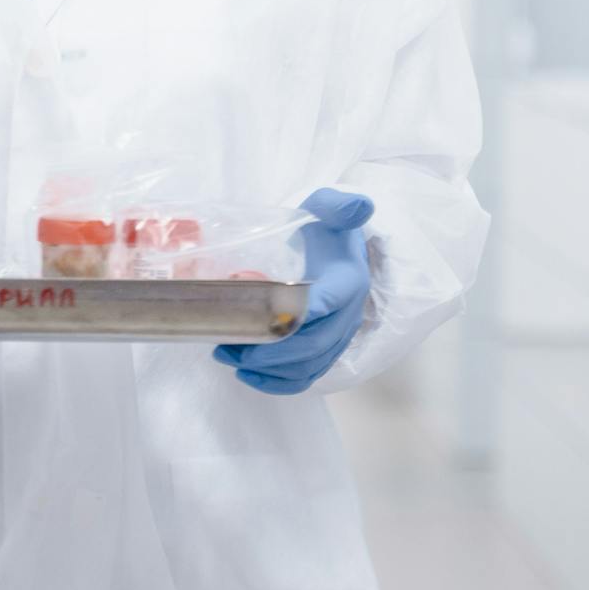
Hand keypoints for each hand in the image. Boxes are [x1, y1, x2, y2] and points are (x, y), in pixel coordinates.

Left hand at [213, 187, 372, 395]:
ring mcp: (339, 337)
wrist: (342, 250)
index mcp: (347, 282)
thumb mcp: (328, 210)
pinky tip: (249, 375)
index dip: (293, 316)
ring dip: (268, 369)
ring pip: (307, 367)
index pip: (323, 306)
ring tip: (229, 355)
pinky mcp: (327, 350)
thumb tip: (359, 207)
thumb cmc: (327, 230)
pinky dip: (279, 383)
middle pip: (312, 345)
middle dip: (269, 351)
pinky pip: (307, 376)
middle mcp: (348, 316)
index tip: (258, 318)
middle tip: (230, 345)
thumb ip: (337, 206)